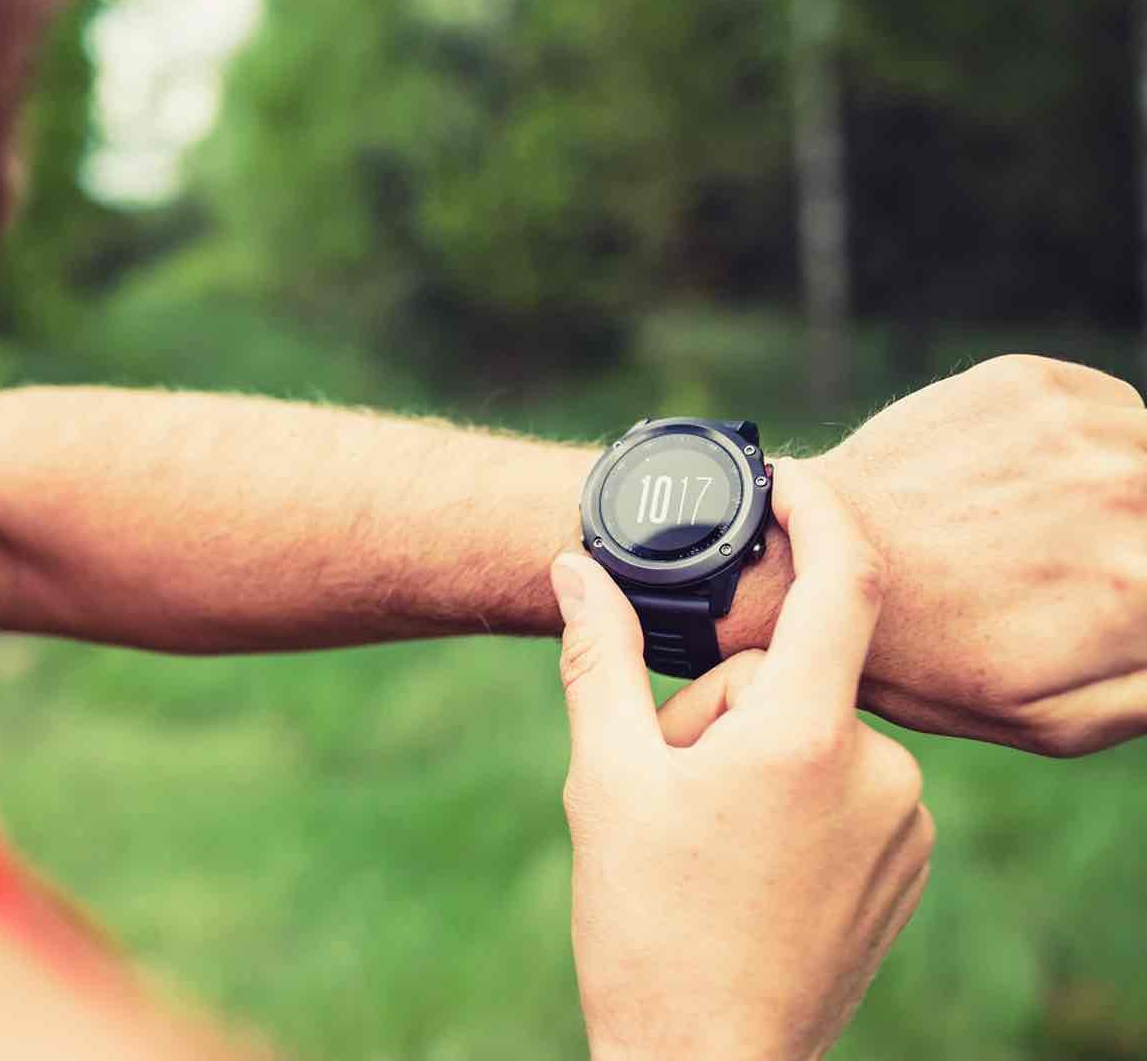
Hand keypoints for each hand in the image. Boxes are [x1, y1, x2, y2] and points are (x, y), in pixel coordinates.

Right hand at [551, 463, 932, 1059]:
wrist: (704, 1060)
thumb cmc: (645, 926)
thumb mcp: (606, 779)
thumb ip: (599, 657)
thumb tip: (572, 566)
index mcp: (805, 737)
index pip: (844, 578)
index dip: (817, 509)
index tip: (781, 480)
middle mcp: (878, 768)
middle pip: (788, 673)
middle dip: (716, 704)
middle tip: (665, 783)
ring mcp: (903, 820)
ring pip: (812, 730)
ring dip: (752, 754)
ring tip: (702, 838)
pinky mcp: (909, 862)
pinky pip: (845, 782)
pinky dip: (793, 796)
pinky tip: (745, 862)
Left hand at [819, 354, 1146, 755]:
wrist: (808, 566)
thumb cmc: (925, 658)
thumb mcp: (1055, 717)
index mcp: (1144, 588)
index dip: (1131, 587)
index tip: (1098, 589)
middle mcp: (1132, 494)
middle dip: (1123, 541)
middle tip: (1055, 563)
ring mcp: (1083, 431)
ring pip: (1142, 453)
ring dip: (1111, 485)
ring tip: (1035, 527)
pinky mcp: (1032, 384)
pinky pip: (1102, 408)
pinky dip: (1072, 441)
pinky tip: (1011, 481)